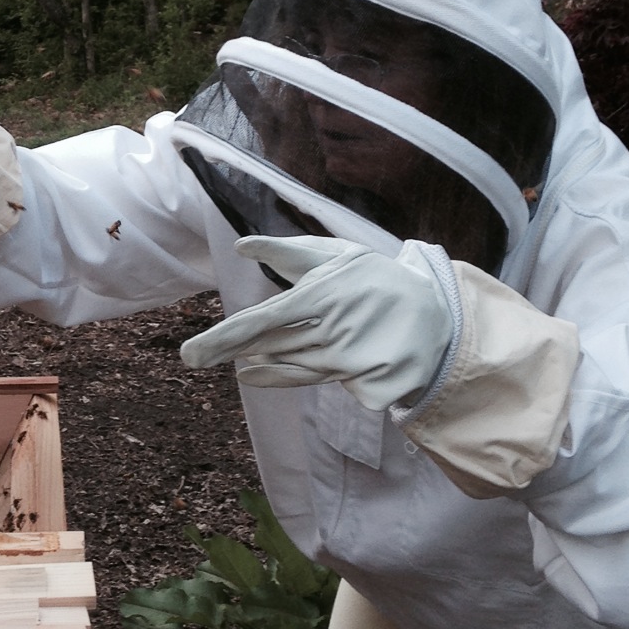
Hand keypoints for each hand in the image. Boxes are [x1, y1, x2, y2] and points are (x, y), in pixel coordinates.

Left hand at [180, 236, 455, 410]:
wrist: (437, 317)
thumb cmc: (376, 278)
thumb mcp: (338, 254)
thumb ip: (288, 252)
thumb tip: (242, 246)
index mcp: (323, 295)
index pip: (264, 320)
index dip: (226, 337)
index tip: (193, 351)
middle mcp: (330, 331)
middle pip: (267, 346)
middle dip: (226, 351)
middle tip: (191, 358)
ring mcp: (344, 360)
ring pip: (285, 363)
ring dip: (253, 361)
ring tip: (225, 359)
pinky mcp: (356, 382)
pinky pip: (306, 379)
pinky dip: (276, 376)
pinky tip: (251, 373)